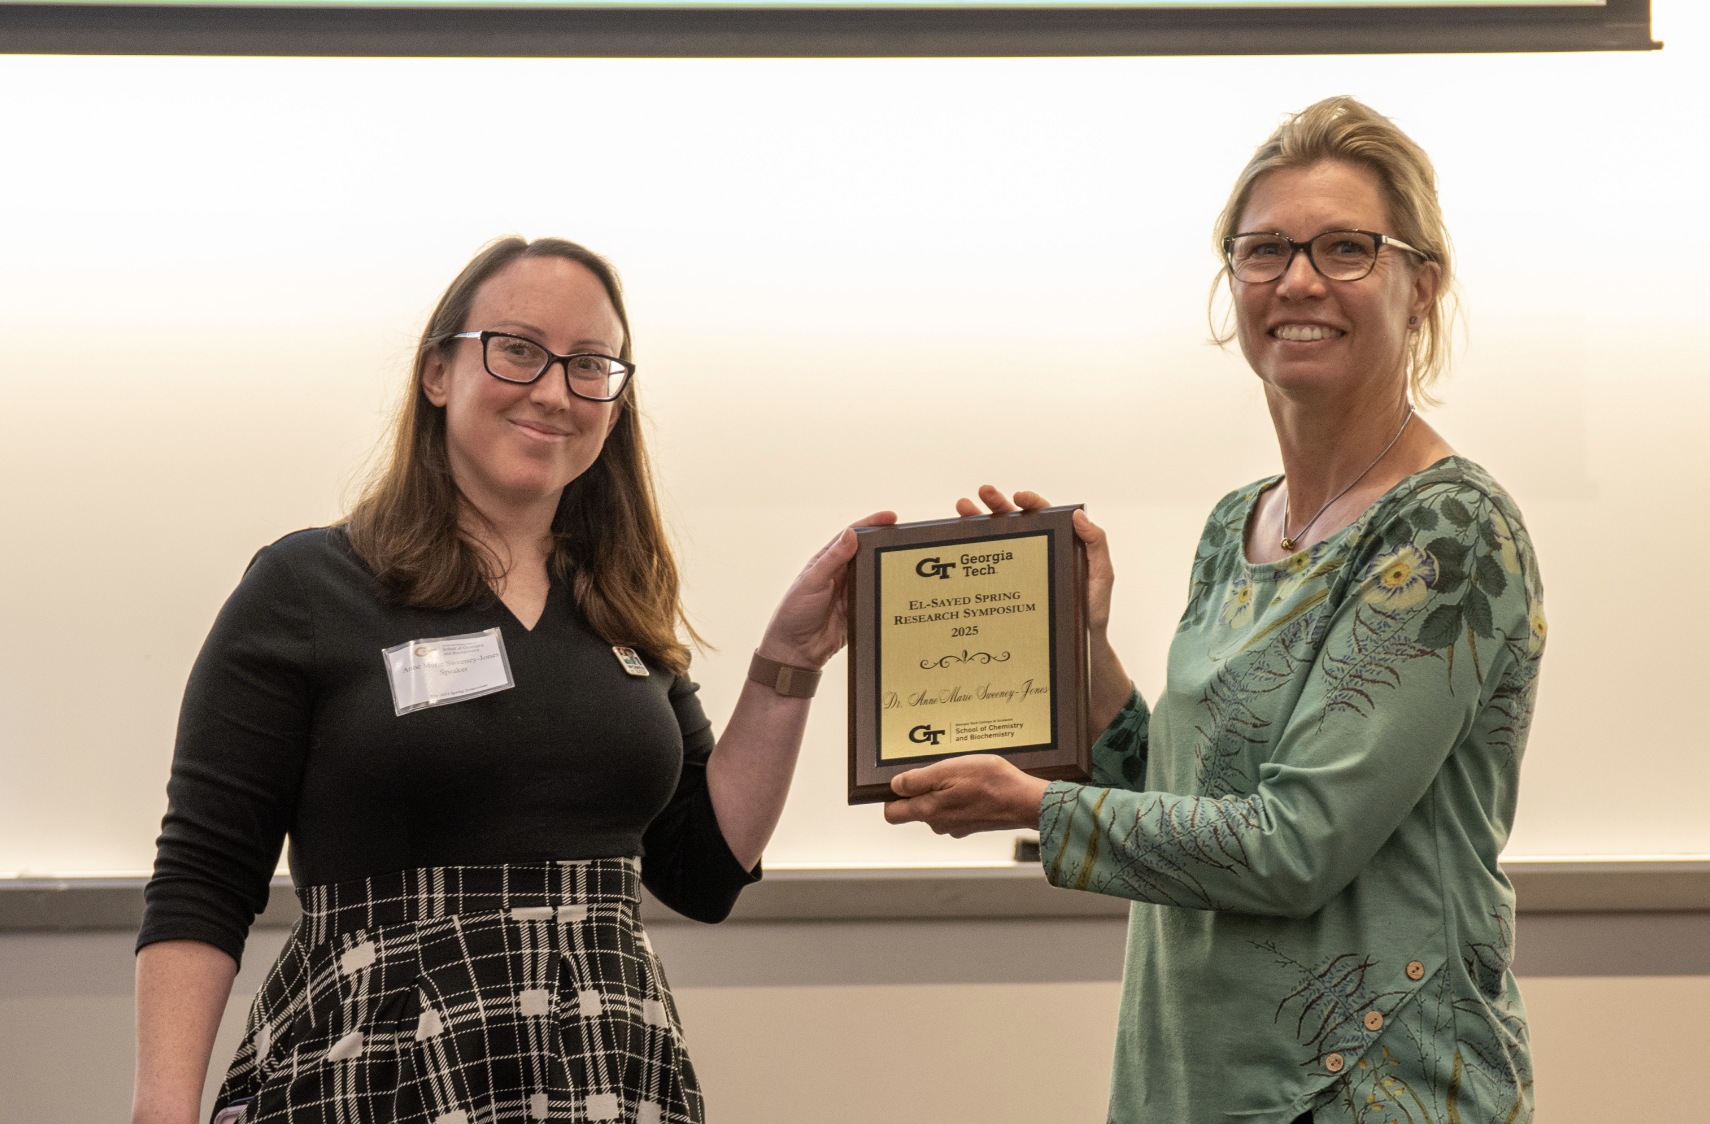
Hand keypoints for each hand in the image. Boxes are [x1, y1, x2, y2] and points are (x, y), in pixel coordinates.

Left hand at [758, 510, 897, 668]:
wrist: (795, 651)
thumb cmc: (794, 613)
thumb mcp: (812, 582)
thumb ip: (832, 559)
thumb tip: (851, 533)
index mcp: (826, 561)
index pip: (852, 536)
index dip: (871, 523)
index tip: (891, 517)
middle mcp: (840, 574)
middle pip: (867, 553)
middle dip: (885, 544)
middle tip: (906, 537)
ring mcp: (851, 592)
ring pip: (875, 574)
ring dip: (889, 568)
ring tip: (907, 561)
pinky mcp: (859, 610)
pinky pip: (877, 597)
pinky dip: (888, 592)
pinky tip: (901, 589)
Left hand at [882, 755, 1049, 837]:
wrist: (1025, 801)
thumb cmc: (990, 783)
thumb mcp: (949, 770)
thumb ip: (918, 780)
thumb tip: (895, 786)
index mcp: (928, 811)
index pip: (892, 814)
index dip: (891, 796)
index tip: (902, 781)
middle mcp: (938, 824)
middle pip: (916, 808)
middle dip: (923, 789)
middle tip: (941, 769)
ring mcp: (956, 827)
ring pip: (938, 807)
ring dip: (945, 790)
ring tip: (963, 773)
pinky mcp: (972, 824)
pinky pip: (957, 808)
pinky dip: (961, 796)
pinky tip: (976, 783)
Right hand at [955, 485, 1113, 634]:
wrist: (1077, 647)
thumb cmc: (1092, 611)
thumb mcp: (1101, 575)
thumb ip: (1096, 544)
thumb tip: (1079, 515)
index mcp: (1060, 542)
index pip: (1044, 514)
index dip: (1030, 502)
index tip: (1018, 497)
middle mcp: (1037, 550)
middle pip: (1014, 521)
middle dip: (997, 503)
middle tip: (983, 492)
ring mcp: (1020, 569)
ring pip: (996, 539)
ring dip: (978, 520)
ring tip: (963, 508)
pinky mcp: (1006, 588)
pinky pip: (987, 567)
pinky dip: (972, 552)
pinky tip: (958, 543)